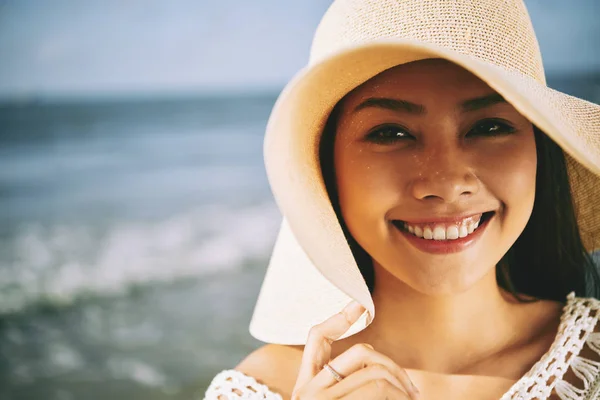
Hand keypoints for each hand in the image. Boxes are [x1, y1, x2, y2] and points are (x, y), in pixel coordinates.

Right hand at [291, 301, 419, 398]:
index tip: (362, 303)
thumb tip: (380, 367)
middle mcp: (306, 391)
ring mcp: (317, 399)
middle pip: (359, 352)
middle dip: (392, 366)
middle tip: (411, 389)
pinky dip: (398, 394)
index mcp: (306, 386)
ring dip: (401, 386)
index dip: (340, 318)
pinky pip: (376, 386)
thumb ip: (348, 384)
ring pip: (374, 371)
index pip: (317, 338)